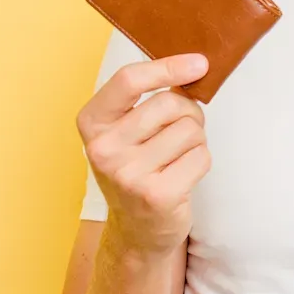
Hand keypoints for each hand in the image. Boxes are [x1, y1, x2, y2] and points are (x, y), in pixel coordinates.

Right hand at [75, 52, 212, 260]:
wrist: (136, 231)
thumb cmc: (138, 169)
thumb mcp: (127, 131)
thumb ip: (149, 98)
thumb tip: (195, 67)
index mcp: (92, 123)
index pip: (129, 79)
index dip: (168, 66)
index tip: (198, 63)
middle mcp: (104, 148)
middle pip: (169, 104)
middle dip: (189, 112)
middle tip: (182, 132)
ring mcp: (128, 174)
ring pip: (190, 129)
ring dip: (195, 140)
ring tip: (177, 157)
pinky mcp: (157, 195)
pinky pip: (201, 156)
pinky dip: (200, 162)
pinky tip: (182, 176)